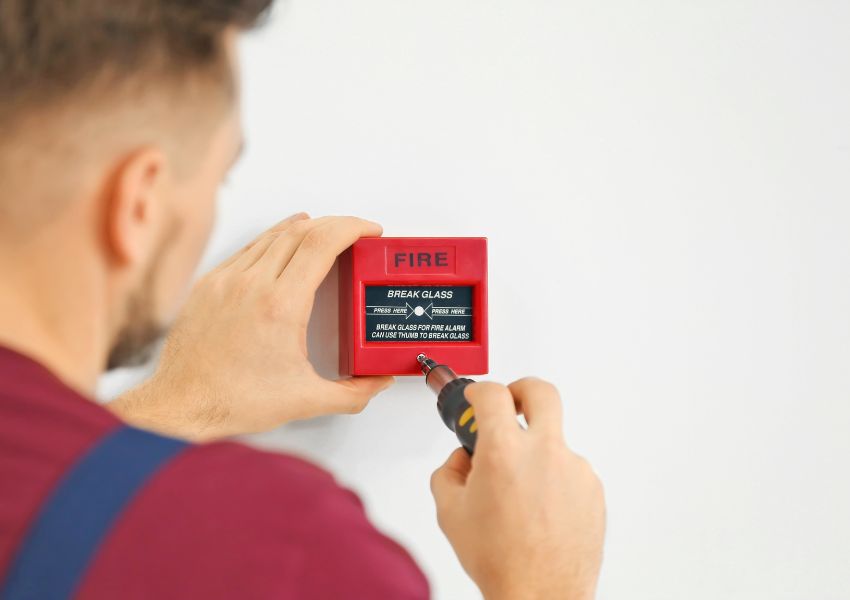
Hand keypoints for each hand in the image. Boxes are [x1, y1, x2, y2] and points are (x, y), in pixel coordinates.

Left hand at [109, 213, 393, 439]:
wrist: (181, 407)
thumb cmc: (233, 401)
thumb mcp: (305, 401)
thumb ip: (352, 394)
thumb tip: (379, 382)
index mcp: (280, 306)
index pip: (322, 243)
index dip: (352, 227)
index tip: (370, 230)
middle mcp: (251, 284)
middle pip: (301, 231)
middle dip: (335, 225)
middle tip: (355, 234)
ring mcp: (226, 281)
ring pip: (272, 235)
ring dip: (304, 228)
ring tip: (325, 233)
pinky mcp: (209, 286)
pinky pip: (247, 249)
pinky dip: (273, 240)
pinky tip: (283, 245)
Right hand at [430, 378, 605, 599]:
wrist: (541, 594)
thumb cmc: (500, 559)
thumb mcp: (450, 511)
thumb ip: (450, 471)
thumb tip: (463, 459)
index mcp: (504, 451)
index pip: (493, 394)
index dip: (480, 391)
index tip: (478, 397)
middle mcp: (544, 452)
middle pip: (542, 392)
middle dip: (522, 391)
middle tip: (512, 404)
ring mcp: (574, 469)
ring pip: (554, 441)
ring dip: (536, 454)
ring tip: (520, 494)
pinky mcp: (593, 488)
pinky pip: (569, 471)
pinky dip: (553, 481)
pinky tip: (539, 510)